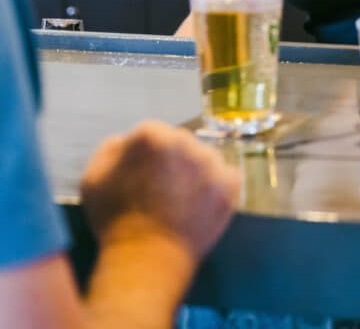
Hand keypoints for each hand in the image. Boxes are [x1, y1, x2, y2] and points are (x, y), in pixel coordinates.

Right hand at [80, 120, 240, 262]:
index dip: (145, 158)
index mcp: (150, 135)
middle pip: (179, 143)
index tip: (142, 179)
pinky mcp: (229, 184)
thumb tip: (127, 140)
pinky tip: (200, 205)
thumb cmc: (115, 222)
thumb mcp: (93, 178)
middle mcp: (184, 140)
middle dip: (172, 162)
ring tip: (180, 202)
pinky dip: (216, 188)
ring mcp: (210, 162)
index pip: (152, 134)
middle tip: (161, 192)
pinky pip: (226, 176)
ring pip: (204, 157)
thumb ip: (111, 148)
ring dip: (195, 172)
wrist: (145, 263)